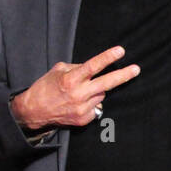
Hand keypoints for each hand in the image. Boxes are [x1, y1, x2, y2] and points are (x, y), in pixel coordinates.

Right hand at [10, 46, 139, 129]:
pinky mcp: (84, 119)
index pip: (93, 66)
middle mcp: (78, 94)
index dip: (108, 58)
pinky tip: (78, 103)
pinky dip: (91, 102)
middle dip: (123, 76)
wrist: (34, 111)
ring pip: (101, 94)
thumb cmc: (46, 87)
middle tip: (136, 69)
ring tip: (80, 92)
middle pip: (107, 83)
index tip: (120, 51)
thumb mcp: (59, 70)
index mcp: (71, 79)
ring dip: (96, 90)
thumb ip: (78, 67)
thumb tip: (94, 68)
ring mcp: (83, 108)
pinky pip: (96, 106)